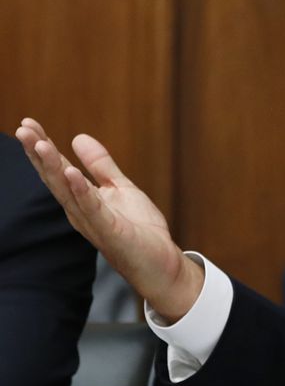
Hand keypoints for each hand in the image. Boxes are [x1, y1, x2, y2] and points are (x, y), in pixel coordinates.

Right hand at [13, 118, 203, 321]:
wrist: (160, 262)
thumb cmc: (139, 230)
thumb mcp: (120, 188)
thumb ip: (101, 165)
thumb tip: (78, 137)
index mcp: (81, 199)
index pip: (57, 168)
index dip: (42, 146)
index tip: (28, 123)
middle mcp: (79, 210)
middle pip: (54, 177)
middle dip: (38, 153)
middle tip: (23, 128)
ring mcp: (92, 221)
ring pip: (67, 190)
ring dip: (53, 166)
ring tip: (41, 143)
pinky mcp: (110, 231)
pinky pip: (93, 208)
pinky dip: (81, 190)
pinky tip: (71, 172)